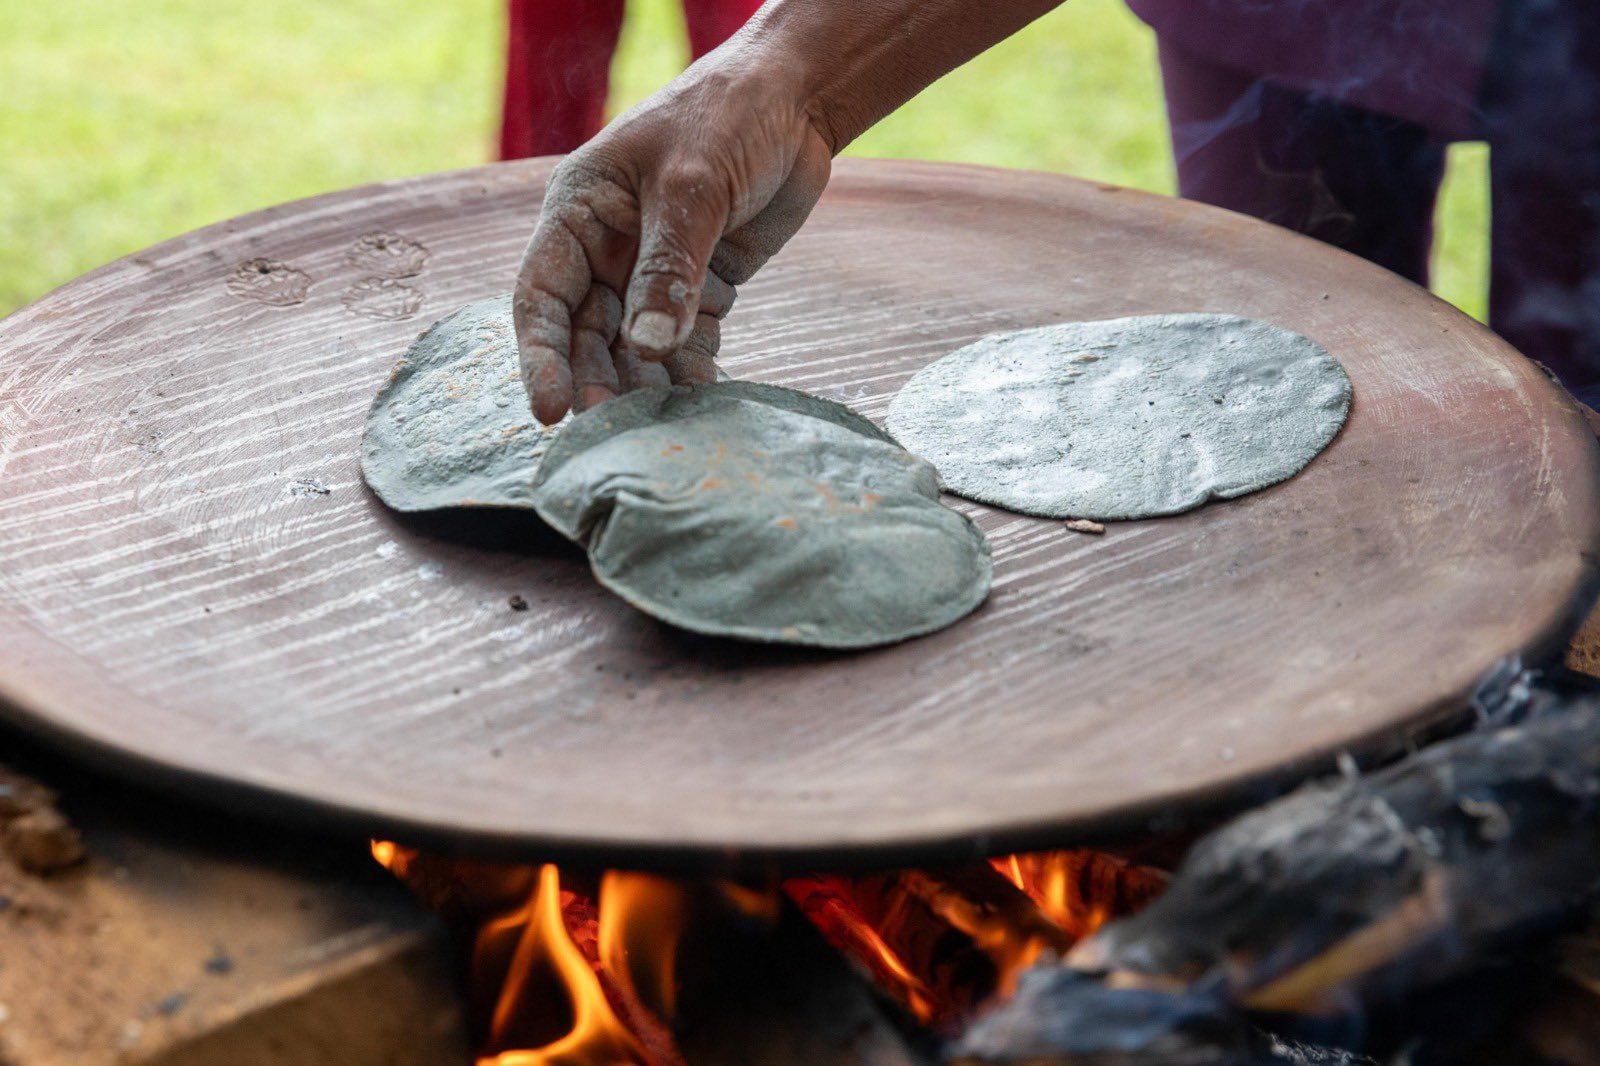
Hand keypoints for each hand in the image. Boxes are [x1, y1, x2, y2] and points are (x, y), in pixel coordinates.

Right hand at [514, 52, 832, 423]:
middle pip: (587, 334)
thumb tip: (647, 347)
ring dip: (645, 388)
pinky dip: (692, 375)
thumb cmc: (728, 117)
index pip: (542, 295)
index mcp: (579, 212)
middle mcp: (607, 249)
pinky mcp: (702, 289)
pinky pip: (688, 345)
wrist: (796, 100)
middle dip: (597, 382)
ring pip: (636, 348)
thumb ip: (670, 268)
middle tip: (612, 433)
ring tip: (659, 432)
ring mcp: (653, 272)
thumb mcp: (692, 187)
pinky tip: (702, 407)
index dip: (540, 356)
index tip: (550, 411)